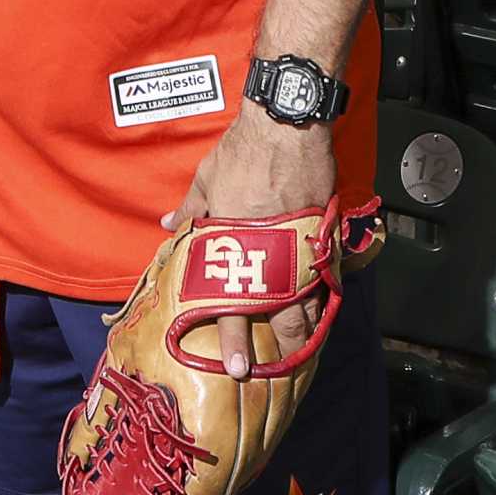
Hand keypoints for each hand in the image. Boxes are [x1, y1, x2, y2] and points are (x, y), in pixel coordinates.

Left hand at [163, 111, 334, 380]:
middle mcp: (272, 254)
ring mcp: (303, 246)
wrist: (287, 124)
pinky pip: (327, 274)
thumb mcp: (208, 180)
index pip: (234, 302)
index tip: (237, 368)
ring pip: (310, 300)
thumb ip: (191, 210)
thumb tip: (169, 227)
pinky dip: (324, 293)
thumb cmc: (242, 152)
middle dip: (284, 346)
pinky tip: (323, 307)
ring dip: (308, 326)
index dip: (236, 338)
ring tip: (304, 348)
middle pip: (283, 313)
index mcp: (236, 245)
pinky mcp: (325, 233)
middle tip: (281, 370)